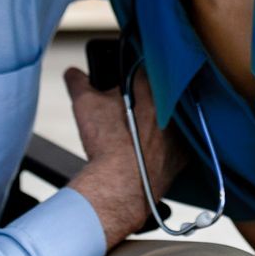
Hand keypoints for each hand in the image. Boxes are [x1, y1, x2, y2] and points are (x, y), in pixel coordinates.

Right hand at [63, 65, 184, 242]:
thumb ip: (79, 82)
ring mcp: (179, 135)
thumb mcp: (85, 105)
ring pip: (166, 120)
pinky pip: (174, 145)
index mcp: (152, 90)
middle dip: (140, 99)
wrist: (119, 185)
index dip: (127, 75)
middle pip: (156, 95)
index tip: (118, 83)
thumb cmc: (107, 144)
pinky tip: (144, 150)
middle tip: (123, 110)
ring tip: (132, 133)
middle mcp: (171, 110)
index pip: (142, 70)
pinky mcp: (181, 158)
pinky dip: (162, 146)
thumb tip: (73, 73)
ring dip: (154, 121)